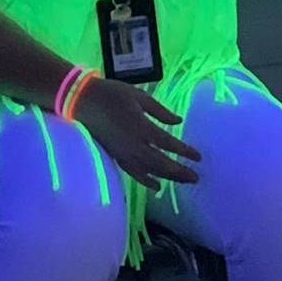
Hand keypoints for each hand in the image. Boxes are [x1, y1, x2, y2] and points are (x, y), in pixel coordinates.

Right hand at [75, 78, 201, 190]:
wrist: (83, 101)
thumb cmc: (112, 93)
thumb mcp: (139, 96)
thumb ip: (160, 111)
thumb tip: (178, 122)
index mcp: (141, 127)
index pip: (168, 144)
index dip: (184, 151)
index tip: (198, 157)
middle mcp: (134, 144)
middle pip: (161, 163)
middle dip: (179, 171)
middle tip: (196, 178)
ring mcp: (124, 153)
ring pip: (149, 171)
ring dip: (167, 178)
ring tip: (183, 182)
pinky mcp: (116, 156)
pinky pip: (133, 173)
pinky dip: (146, 181)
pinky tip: (157, 186)